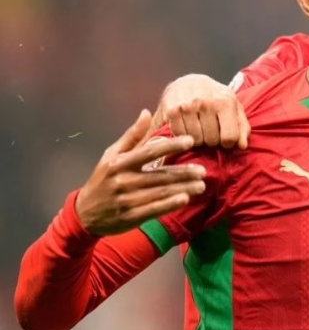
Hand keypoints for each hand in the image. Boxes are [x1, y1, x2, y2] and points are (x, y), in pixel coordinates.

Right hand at [76, 109, 206, 235]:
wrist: (85, 214)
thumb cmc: (103, 180)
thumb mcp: (111, 155)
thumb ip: (132, 136)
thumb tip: (146, 112)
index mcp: (119, 163)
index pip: (150, 152)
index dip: (171, 145)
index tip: (190, 141)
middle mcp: (124, 181)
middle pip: (159, 175)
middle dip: (183, 173)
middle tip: (203, 170)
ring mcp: (127, 200)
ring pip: (160, 192)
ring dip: (183, 188)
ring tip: (201, 185)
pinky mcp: (131, 217)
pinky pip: (154, 209)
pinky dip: (170, 204)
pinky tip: (185, 199)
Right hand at [159, 73, 249, 148]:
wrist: (189, 81)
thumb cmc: (215, 97)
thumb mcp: (234, 108)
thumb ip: (242, 127)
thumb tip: (242, 146)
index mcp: (225, 102)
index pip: (230, 137)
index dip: (228, 142)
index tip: (224, 137)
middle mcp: (206, 103)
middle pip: (211, 140)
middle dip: (212, 140)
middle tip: (209, 130)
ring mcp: (187, 106)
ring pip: (195, 140)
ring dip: (198, 139)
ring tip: (199, 128)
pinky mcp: (172, 110)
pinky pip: (180, 135)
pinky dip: (184, 135)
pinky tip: (187, 126)